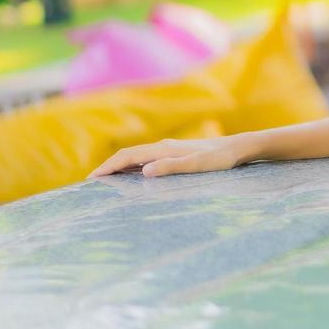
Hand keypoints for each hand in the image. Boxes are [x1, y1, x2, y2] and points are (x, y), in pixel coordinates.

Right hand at [87, 134, 252, 178]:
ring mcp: (169, 149)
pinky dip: (133, 167)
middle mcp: (163, 147)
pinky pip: (147, 160)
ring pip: (137, 157)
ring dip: (119, 166)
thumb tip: (144, 170)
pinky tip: (133, 176)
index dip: (109, 167)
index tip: (91, 178)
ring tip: (105, 180)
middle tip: (91, 181)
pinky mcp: (176, 154)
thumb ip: (172, 166)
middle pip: (128, 155)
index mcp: (164, 149)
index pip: (128, 156)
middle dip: (109, 166)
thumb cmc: (219, 159)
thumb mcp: (197, 165)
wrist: (238, 148)